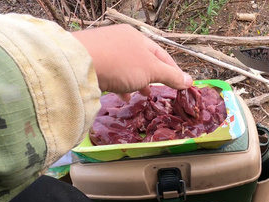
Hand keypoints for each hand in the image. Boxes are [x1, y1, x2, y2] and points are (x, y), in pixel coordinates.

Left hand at [72, 24, 192, 99]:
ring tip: (139, 96)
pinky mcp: (91, 60)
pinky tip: (121, 96)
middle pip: (143, 61)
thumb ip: (170, 76)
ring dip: (135, 82)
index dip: (172, 71)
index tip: (179, 85)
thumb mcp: (151, 71)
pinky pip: (111, 73)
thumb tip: (190, 80)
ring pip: (126, 68)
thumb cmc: (120, 64)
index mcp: (138, 38)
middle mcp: (121, 40)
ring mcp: (104, 49)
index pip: (162, 55)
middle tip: (156, 92)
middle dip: (151, 78)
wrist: (78, 63)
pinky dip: (119, 84)